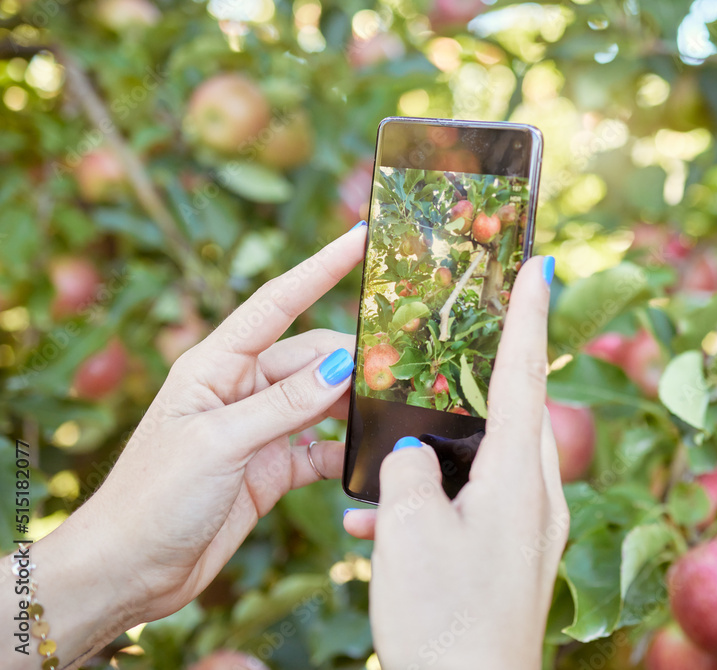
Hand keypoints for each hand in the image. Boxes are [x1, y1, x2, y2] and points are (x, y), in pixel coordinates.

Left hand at [31, 225, 366, 651]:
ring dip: (353, 404)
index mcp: (214, 365)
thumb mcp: (220, 442)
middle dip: (351, 359)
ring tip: (394, 406)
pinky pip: (321, 447)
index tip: (360, 238)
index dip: (319, 268)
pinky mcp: (272, 467)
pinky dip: (344, 450)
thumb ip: (284, 404)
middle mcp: (239, 389)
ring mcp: (258, 428)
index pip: (276, 304)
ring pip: (321, 400)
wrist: (133, 568)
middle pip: (310, 357)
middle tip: (398, 368)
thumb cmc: (156, 496)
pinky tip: (369, 456)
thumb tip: (341, 367)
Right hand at [344, 255, 567, 669]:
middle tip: (463, 334)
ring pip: (482, 463)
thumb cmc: (444, 616)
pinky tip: (376, 526)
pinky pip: (472, 508)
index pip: (526, 372)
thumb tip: (413, 456)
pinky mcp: (509, 558)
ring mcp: (527, 529)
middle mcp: (536, 496)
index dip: (529, 312)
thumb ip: (406, 473)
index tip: (541, 263)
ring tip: (386, 463)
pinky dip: (431, 505)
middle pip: (511, 411)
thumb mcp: (408, 531)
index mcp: (519, 476)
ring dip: (437, 456)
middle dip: (483, 373)